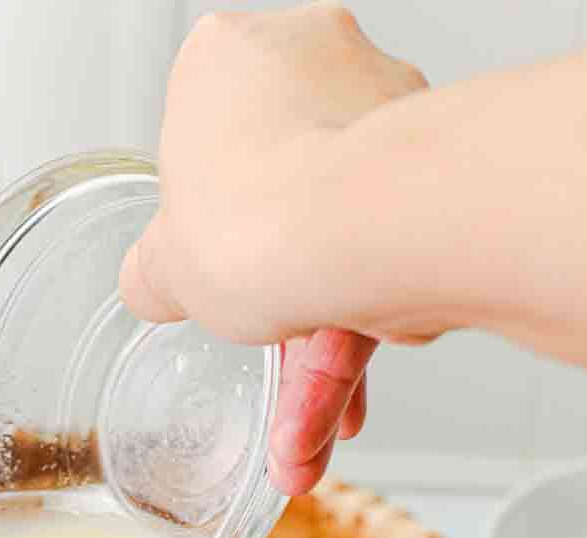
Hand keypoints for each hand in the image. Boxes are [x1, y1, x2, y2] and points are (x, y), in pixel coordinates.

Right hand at [120, 3, 426, 493]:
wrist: (362, 233)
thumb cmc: (258, 215)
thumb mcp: (164, 267)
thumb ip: (156, 273)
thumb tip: (153, 285)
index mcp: (229, 59)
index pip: (207, 137)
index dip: (204, 218)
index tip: (205, 263)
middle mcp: (317, 62)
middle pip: (282, 196)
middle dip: (276, 301)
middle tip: (262, 360)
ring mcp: (382, 112)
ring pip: (339, 242)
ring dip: (319, 352)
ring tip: (301, 430)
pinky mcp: (432, 170)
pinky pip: (384, 261)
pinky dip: (362, 339)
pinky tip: (336, 413)